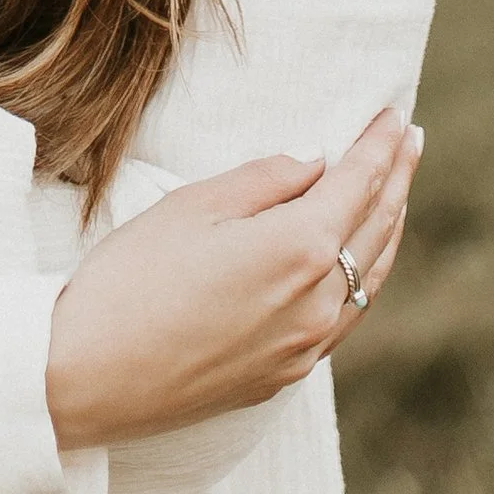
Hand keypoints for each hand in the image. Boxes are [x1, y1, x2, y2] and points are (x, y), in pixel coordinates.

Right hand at [43, 107, 423, 449]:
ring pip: (369, 279)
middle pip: (377, 229)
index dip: (380, 145)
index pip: (359, 182)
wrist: (84, 378)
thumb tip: (314, 164)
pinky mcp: (283, 375)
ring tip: (395, 196)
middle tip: (409, 141)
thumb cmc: (129, 281)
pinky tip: (354, 264)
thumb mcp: (192, 207)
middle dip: (397, 180)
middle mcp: (318, 302)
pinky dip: (361, 278)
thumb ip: (263, 180)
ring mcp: (305, 346)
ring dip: (387, 230)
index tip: (396, 115)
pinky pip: (344, 317)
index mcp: (300, 248)